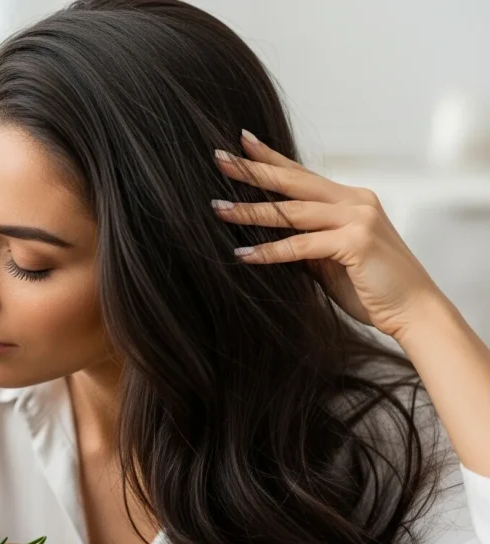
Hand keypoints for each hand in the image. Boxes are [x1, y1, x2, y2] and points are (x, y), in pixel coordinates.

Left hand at [211, 130, 443, 339]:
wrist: (415, 312)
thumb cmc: (371, 288)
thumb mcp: (330, 259)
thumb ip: (305, 242)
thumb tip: (268, 236)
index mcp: (350, 200)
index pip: (302, 174)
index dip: (271, 158)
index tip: (241, 142)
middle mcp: (355, 201)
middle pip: (294, 182)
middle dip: (253, 170)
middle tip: (218, 158)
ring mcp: (359, 219)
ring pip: (293, 211)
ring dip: (251, 211)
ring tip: (218, 208)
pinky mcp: (357, 242)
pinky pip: (302, 245)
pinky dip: (270, 251)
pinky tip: (243, 254)